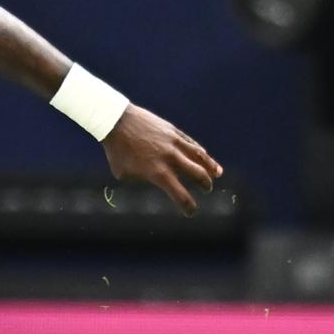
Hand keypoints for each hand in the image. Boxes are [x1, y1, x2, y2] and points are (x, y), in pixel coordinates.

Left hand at [102, 104, 223, 215]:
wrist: (116, 121)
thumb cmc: (116, 150)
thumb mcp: (124, 173)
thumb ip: (141, 180)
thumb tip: (152, 182)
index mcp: (157, 173)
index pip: (179, 194)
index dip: (188, 206)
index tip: (190, 212)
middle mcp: (170, 158)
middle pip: (197, 175)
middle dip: (204, 185)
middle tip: (206, 190)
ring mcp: (174, 143)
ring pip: (200, 157)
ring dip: (211, 167)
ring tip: (217, 174)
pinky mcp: (174, 131)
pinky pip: (192, 144)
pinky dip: (201, 152)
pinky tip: (205, 156)